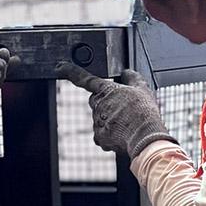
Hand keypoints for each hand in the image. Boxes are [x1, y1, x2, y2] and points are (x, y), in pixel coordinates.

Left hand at [55, 63, 175, 159]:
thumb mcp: (142, 88)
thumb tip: (126, 72)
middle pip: (96, 100)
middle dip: (106, 103)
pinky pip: (102, 134)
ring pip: (100, 118)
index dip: (71, 72)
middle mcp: (98, 105)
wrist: (145, 137)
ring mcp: (96, 122)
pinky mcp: (99, 138)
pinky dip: (110, 134)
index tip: (60, 67)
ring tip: (128, 124)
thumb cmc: (144, 112)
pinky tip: (123, 134)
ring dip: (110, 119)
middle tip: (123, 109)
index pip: (85, 79)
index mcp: (106, 90)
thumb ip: (132, 78)